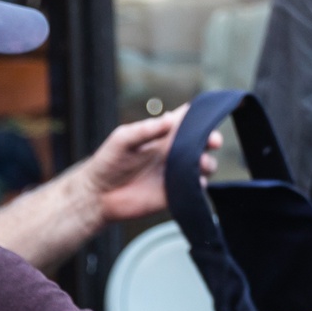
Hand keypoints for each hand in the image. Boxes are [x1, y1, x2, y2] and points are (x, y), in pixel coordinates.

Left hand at [81, 105, 216, 224]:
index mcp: (162, 135)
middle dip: (211, 139)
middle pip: (201, 142)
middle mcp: (173, 152)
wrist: (98, 195)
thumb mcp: (123, 139)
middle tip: (213, 141)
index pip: (186, 120)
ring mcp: (175, 172)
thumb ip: (145, 130)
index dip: (200, 115)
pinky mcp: (175, 192)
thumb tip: (169, 118)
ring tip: (200, 164)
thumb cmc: (108, 162)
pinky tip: (193, 183)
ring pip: (204, 165)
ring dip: (207, 163)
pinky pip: (195, 187)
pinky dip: (199, 184)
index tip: (209, 115)